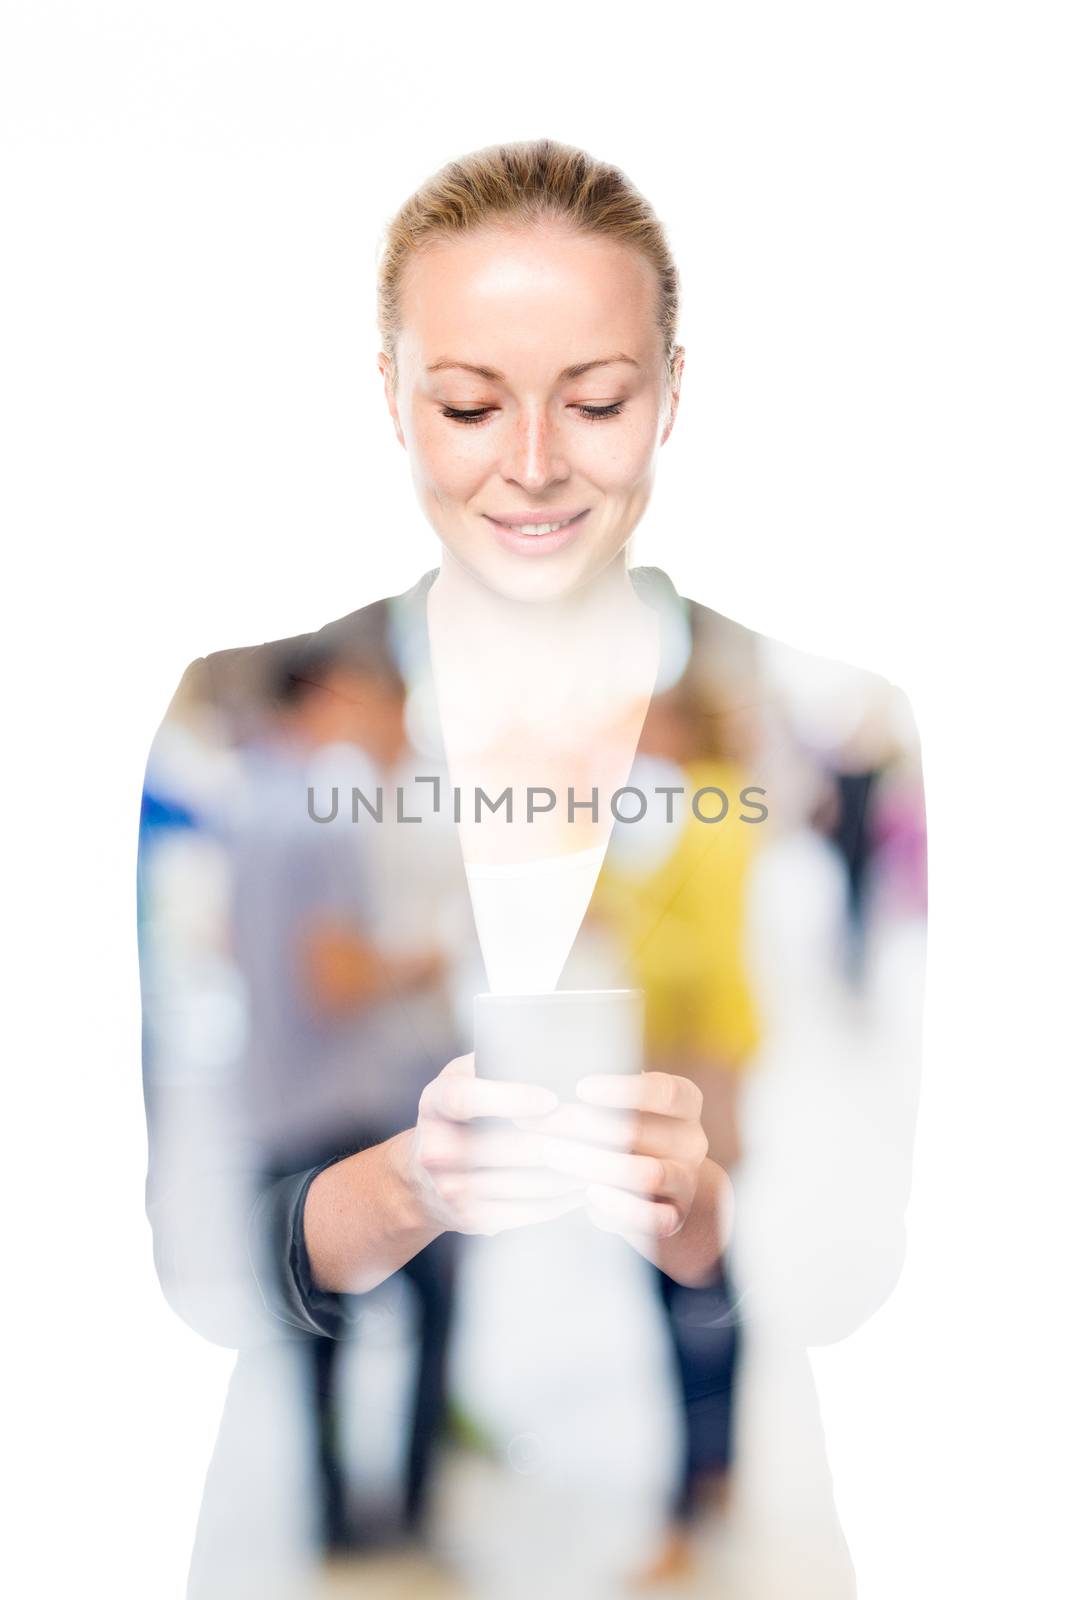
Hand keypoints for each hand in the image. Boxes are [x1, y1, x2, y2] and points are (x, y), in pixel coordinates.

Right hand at [405, 1054, 588, 1235]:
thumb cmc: (459, 1115)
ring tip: (606, 1156)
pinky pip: (530, 1210)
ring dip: (573, 1171)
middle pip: (506, 1147)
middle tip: (603, 1129)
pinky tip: (587, 1184)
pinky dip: (564, 1199)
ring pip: (528, 1182)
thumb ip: (493, 1062)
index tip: (551, 1098)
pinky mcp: (474, 1220)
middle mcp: (437, 1149)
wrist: (422, 1181)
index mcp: (435, 1103)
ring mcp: (453, 1190)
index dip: (509, 1098)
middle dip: (561, 1138)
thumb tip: (548, 1048)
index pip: (467, 1099)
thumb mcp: (462, 1079)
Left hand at [518, 1071, 710, 1243]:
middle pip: (641, 1131)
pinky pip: (651, 1218)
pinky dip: (619, 1206)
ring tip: (552, 1154)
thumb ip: (600, 1102)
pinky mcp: (673, 1219)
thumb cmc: (627, 1138)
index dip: (626, 1089)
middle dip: (584, 1125)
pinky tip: (588, 1194)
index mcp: (686, 1106)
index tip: (581, 1088)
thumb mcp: (624, 1112)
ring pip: (646, 1174)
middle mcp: (692, 1142)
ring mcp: (686, 1182)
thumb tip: (546, 1097)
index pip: (667, 1092)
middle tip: (541, 1123)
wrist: (657, 1194)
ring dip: (594, 1164)